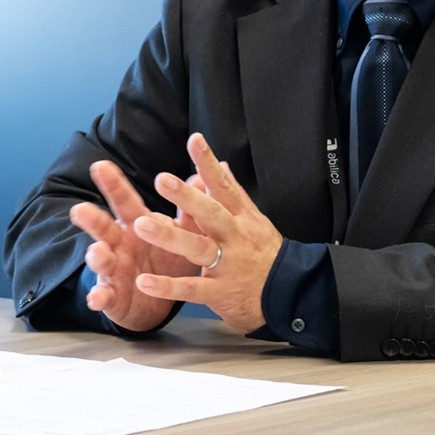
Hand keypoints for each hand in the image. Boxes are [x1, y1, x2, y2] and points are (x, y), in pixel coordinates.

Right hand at [69, 161, 201, 331]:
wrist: (157, 300)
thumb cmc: (166, 256)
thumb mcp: (178, 231)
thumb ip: (187, 208)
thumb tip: (200, 176)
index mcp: (136, 224)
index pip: (125, 201)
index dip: (114, 184)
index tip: (100, 165)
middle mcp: (119, 243)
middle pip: (104, 227)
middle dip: (92, 218)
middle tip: (80, 210)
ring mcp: (112, 270)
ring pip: (101, 260)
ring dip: (97, 257)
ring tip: (97, 253)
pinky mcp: (112, 297)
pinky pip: (103, 297)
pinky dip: (99, 298)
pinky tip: (96, 299)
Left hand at [132, 132, 283, 332]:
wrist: (292, 294)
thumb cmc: (267, 252)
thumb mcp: (255, 220)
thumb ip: (234, 193)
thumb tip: (221, 165)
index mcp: (241, 217)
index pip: (223, 185)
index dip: (208, 163)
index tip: (194, 140)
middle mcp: (235, 236)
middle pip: (211, 213)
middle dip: (187, 196)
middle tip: (162, 180)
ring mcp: (228, 264)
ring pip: (198, 248)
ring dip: (170, 237)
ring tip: (142, 225)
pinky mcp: (220, 292)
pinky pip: (192, 288)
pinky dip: (169, 287)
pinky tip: (145, 281)